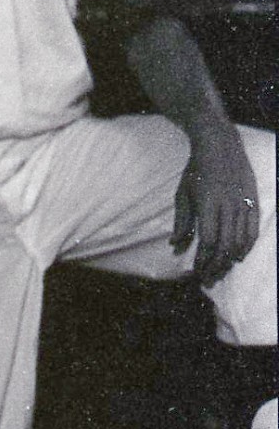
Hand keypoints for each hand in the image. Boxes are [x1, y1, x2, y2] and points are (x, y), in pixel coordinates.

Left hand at [176, 118, 260, 286]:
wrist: (221, 148)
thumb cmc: (196, 172)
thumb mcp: (182, 194)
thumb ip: (181, 222)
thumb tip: (175, 246)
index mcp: (208, 204)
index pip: (208, 241)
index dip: (203, 260)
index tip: (196, 272)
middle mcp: (229, 207)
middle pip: (225, 245)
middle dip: (216, 266)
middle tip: (207, 279)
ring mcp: (244, 205)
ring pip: (240, 241)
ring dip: (230, 260)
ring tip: (220, 272)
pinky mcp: (254, 202)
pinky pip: (253, 231)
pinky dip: (246, 247)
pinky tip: (237, 256)